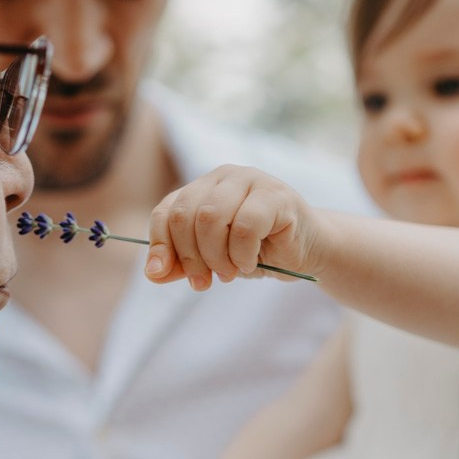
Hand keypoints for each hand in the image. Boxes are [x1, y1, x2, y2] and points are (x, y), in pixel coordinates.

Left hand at [144, 165, 320, 290]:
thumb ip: (181, 264)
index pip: (166, 212)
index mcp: (202, 187)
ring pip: (211, 218)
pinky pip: (245, 226)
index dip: (161, 246)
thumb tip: (152, 274)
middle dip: (191, 257)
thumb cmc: (256, 251)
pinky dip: (242, 254)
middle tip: (204, 281)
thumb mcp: (211, 260)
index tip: (165, 274)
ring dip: (217, 257)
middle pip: (185, 215)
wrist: (306, 252)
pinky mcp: (276, 195)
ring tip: (230, 272)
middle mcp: (223, 177)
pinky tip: (251, 264)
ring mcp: (251, 180)